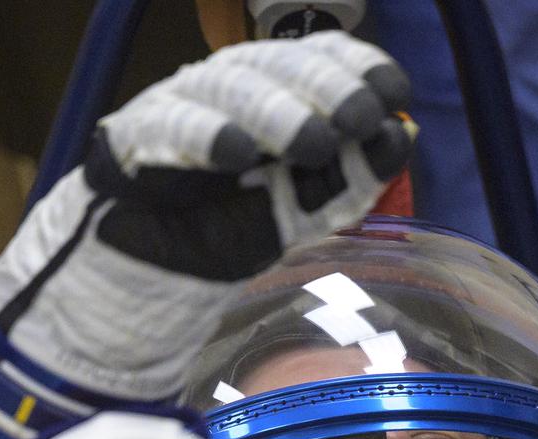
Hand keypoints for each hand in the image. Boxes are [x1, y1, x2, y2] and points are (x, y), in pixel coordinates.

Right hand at [0, 33, 411, 401]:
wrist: (147, 277)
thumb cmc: (223, 234)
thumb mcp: (300, 215)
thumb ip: (346, 182)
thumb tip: (403, 136)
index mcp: (269, 99)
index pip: (313, 62)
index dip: (353, 68)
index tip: (393, 89)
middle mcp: (225, 93)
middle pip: (275, 69)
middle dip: (323, 88)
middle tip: (360, 114)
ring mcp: (179, 110)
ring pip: (227, 91)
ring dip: (275, 112)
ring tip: (311, 139)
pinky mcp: (134, 140)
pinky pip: (170, 130)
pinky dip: (204, 137)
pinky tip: (236, 154)